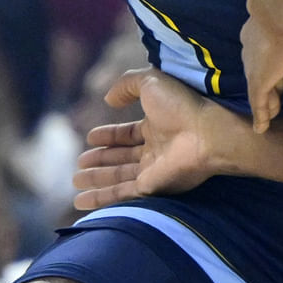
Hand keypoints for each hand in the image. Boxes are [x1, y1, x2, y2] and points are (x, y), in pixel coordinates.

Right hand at [73, 69, 255, 209]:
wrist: (206, 132)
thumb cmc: (182, 104)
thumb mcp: (150, 81)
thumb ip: (126, 85)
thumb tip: (108, 100)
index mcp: (157, 126)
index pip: (128, 135)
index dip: (109, 136)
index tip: (90, 137)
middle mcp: (155, 151)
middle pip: (121, 159)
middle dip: (100, 162)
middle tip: (79, 165)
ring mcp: (153, 171)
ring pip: (118, 178)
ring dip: (96, 180)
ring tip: (76, 181)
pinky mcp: (151, 188)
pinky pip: (121, 194)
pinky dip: (101, 198)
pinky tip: (82, 200)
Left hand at [241, 0, 282, 131]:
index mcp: (270, 27)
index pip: (272, 46)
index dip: (278, 57)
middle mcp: (256, 44)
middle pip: (262, 67)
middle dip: (270, 80)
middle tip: (277, 94)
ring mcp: (256, 63)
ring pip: (259, 85)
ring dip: (266, 100)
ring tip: (271, 114)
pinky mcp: (258, 79)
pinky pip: (258, 100)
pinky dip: (260, 114)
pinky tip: (261, 128)